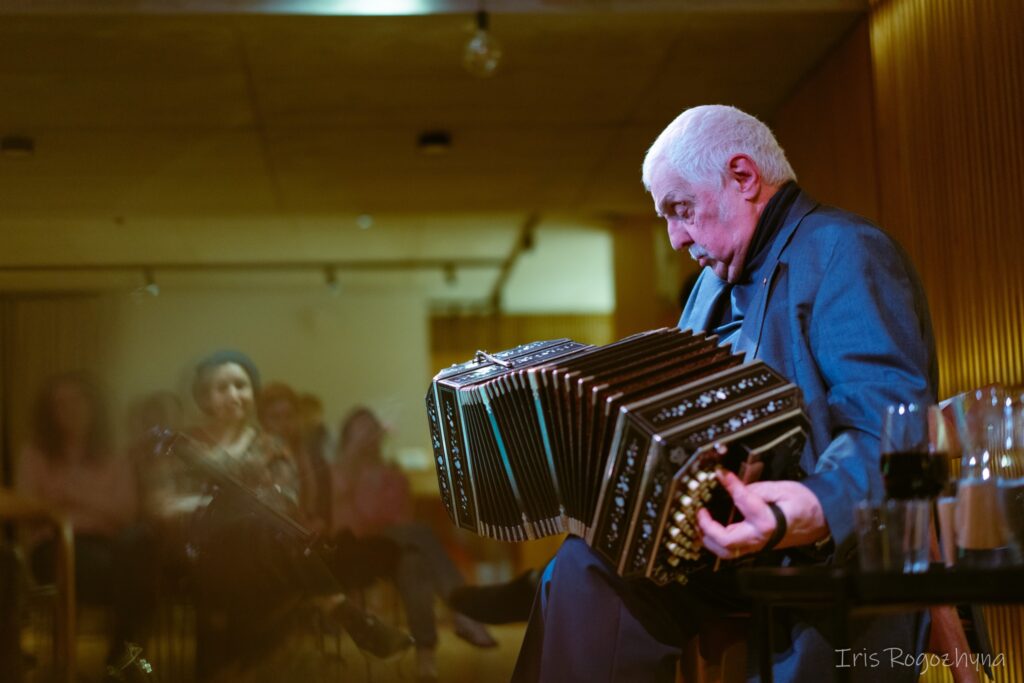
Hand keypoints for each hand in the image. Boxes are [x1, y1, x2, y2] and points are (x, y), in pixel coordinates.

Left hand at [696, 468, 828, 558]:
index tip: (721, 474)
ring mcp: (757, 545)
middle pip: (725, 542)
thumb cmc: (805, 505)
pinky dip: (717, 541)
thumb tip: (735, 484)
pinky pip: (731, 549)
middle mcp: (760, 538)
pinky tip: (711, 528)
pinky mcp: (755, 546)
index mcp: (768, 522)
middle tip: (700, 511)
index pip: (742, 501)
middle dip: (707, 528)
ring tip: (701, 521)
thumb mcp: (784, 488)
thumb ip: (757, 487)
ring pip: (726, 551)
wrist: (820, 520)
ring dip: (709, 538)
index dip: (729, 485)